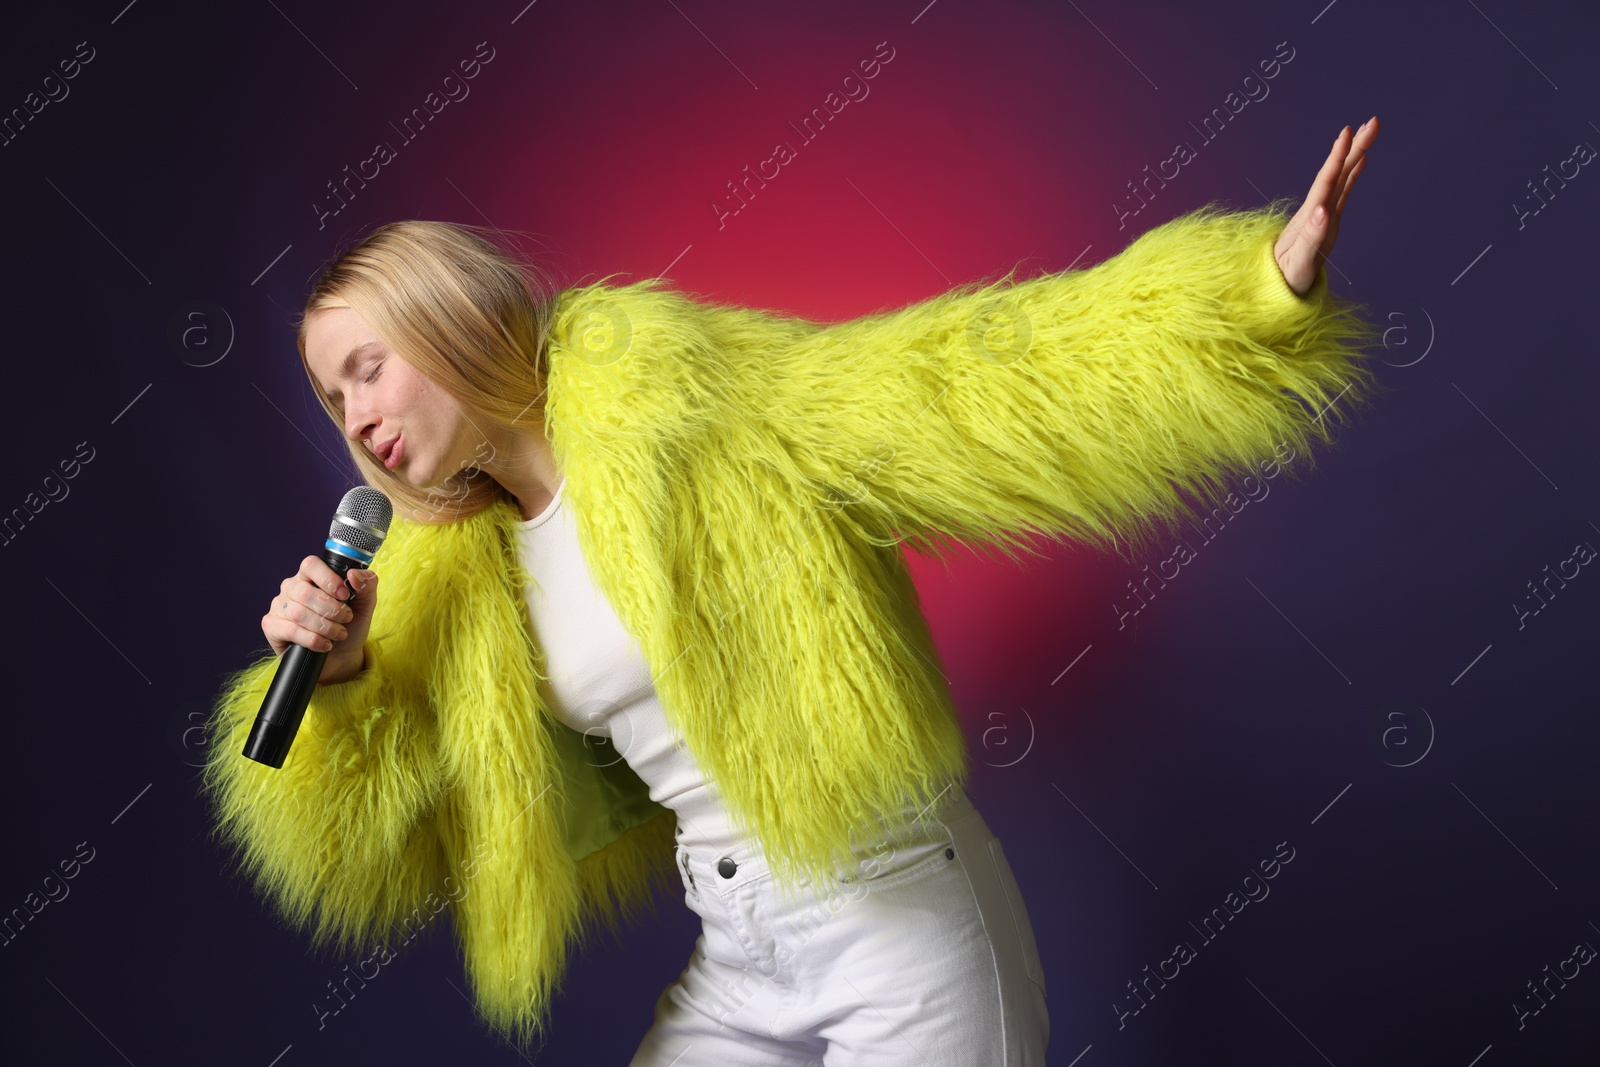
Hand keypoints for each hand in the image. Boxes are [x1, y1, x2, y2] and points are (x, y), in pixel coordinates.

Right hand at [261, 556, 377, 685]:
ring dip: (325, 626)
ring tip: (339, 634)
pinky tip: (325, 644)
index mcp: (311, 576)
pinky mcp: (272, 626)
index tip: (344, 595)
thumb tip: (354, 574)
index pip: (311, 565)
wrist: (341, 657)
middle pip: (305, 592)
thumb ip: (367, 585)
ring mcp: (279, 606)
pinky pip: (290, 630)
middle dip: (332, 609)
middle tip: (346, 619)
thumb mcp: (365, 604)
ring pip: (298, 613)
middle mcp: (291, 588)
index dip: (328, 579)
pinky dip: (313, 639)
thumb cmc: (350, 625)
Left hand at [1275, 116, 1378, 295]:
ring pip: (1342, 177)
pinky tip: (1360, 159)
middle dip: (1354, 146)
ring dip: (1355, 153)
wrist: (1276, 289)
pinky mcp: (1328, 222)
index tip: (1347, 132)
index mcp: (1310, 217)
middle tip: (1374, 121)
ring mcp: (1323, 214)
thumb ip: (1311, 238)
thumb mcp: (1299, 262)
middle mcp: (1316, 210)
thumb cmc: (1286, 280)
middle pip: (1337, 172)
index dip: (1336, 157)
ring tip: (1370, 130)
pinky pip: (1343, 191)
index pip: (1325, 181)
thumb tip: (1323, 210)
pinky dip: (1352, 173)